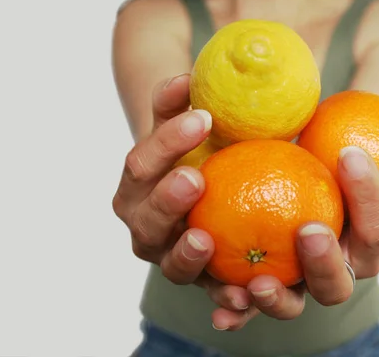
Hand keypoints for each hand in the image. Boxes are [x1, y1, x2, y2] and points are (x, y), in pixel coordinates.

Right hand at [112, 75, 257, 327]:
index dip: (166, 142)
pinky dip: (222, 303)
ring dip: (185, 256)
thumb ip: (180, 103)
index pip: (141, 163)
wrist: (205, 192)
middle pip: (147, 218)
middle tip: (194, 178)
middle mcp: (145, 226)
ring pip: (172, 265)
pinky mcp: (203, 283)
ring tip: (205, 240)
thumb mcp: (190, 125)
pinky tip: (241, 300)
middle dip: (166, 200)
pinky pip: (210, 297)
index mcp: (137, 185)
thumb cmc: (198, 152)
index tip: (203, 117)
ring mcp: (172, 258)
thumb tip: (187, 75)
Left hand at [215, 144, 378, 329]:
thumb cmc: (353, 171)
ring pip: (292, 304)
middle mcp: (334, 274)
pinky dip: (235, 315)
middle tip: (310, 229)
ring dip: (276, 300)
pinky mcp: (259, 284)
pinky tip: (220, 314)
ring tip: (258, 281)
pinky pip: (245, 307)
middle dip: (325, 263)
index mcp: (368, 249)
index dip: (370, 197)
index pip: (377, 230)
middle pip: (336, 285)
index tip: (349, 154)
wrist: (315, 173)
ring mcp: (296, 283)